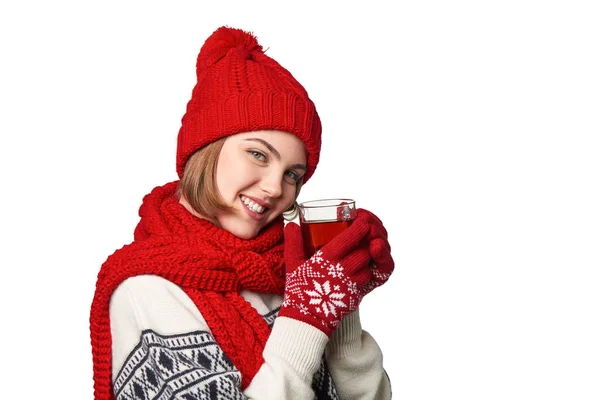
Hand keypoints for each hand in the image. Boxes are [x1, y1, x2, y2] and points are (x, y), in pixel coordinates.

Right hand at [278, 209, 393, 335]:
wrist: (306, 320)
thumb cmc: (299, 291)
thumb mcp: (293, 264)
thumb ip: (293, 243)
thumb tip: (291, 225)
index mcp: (327, 259)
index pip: (351, 237)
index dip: (360, 227)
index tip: (362, 221)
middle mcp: (342, 270)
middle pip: (364, 250)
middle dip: (366, 242)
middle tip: (364, 236)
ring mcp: (351, 284)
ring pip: (369, 265)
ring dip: (368, 258)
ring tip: (361, 252)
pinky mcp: (356, 296)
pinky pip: (369, 280)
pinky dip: (368, 272)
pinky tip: (361, 268)